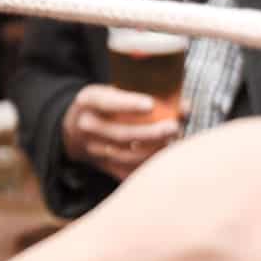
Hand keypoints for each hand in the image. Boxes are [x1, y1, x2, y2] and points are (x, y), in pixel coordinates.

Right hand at [61, 83, 181, 180]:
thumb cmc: (107, 104)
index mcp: (89, 100)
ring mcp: (93, 148)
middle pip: (122, 134)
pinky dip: (148, 167)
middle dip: (151, 133)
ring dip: (154, 151)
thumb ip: (148, 94)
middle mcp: (87, 126)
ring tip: (173, 142)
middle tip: (174, 127)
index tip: (151, 104)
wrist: (75, 129)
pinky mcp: (102, 165)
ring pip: (127, 155)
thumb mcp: (116, 89)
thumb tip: (186, 107)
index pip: (108, 102)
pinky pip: (127, 171)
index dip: (129, 104)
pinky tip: (165, 159)